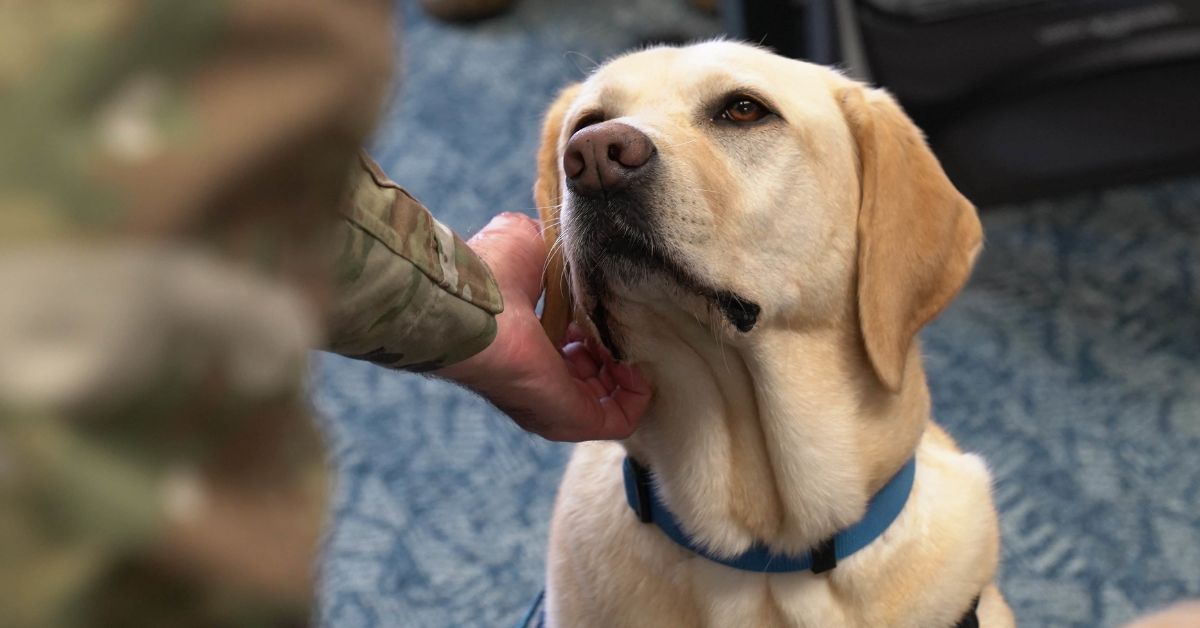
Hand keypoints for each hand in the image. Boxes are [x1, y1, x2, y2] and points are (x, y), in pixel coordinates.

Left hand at [434, 213, 651, 440]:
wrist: (473, 302)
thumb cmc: (490, 273)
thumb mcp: (528, 242)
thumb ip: (552, 246)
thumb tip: (572, 241)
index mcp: (526, 344)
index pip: (570, 348)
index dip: (595, 326)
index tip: (606, 304)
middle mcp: (538, 379)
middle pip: (593, 378)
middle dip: (615, 350)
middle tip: (620, 324)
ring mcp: (554, 405)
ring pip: (610, 401)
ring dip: (629, 370)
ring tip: (627, 339)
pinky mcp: (572, 419)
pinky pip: (620, 420)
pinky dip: (637, 392)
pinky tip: (632, 361)